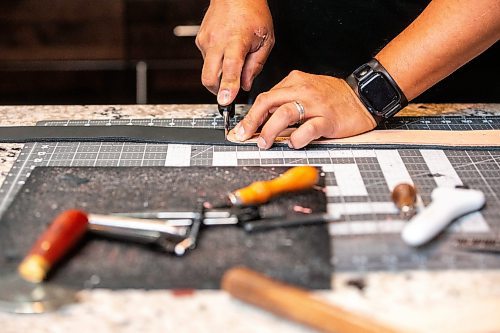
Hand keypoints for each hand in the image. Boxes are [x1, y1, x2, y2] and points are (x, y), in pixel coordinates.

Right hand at [195, 0, 273, 104]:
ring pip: (207, 71)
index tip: (226, 100)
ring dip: (219, 75)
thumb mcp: (266, 40)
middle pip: (209, 77)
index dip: (228, 86)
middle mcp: (217, 41)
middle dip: (217, 91)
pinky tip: (226, 52)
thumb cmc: (253, 13)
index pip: (230, 68)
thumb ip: (256, 66)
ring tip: (233, 60)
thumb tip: (246, 85)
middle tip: (229, 93)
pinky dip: (216, 63)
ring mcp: (206, 41)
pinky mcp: (200, 40)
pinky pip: (206, 61)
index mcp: (237, 40)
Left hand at [232, 70, 377, 148]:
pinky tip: (293, 144)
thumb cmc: (334, 98)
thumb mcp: (307, 91)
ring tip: (264, 143)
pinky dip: (297, 138)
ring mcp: (316, 104)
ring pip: (284, 114)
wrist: (364, 97)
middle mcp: (303, 90)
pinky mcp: (328, 119)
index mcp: (295, 82)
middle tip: (244, 136)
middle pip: (269, 102)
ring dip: (269, 130)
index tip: (241, 129)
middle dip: (252, 122)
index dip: (250, 115)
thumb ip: (286, 102)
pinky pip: (308, 129)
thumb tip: (262, 121)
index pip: (265, 97)